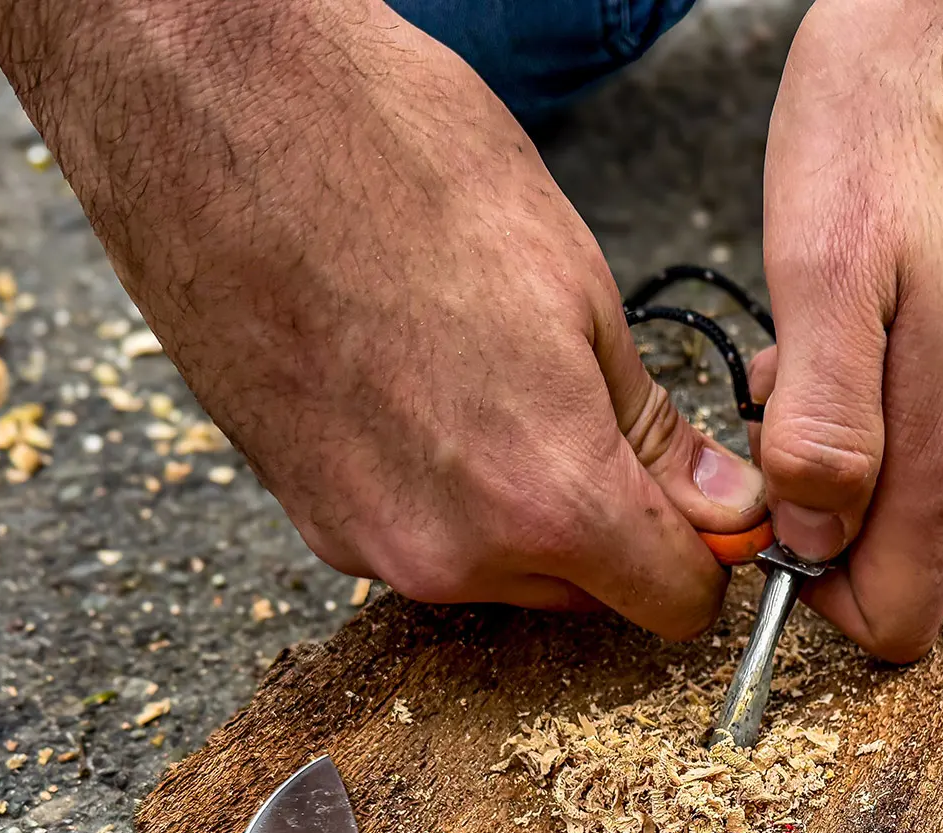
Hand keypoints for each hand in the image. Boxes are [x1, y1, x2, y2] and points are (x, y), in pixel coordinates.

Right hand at [0, 0, 766, 635]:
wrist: (218, 121)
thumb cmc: (402, 171)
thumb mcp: (577, 291)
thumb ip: (651, 429)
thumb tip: (724, 502)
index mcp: (545, 498)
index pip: (673, 600)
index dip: (704, 549)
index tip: (702, 498)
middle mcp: (453, 554)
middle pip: (588, 592)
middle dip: (613, 524)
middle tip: (594, 411)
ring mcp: (368, 544)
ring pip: (501, 570)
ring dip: (523, 509)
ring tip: (492, 383)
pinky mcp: (309, 519)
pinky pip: (422, 538)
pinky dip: (446, 494)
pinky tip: (423, 393)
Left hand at [752, 0, 942, 659]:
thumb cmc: (905, 114)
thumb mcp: (826, 268)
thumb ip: (823, 425)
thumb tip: (810, 539)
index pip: (896, 616)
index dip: (813, 599)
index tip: (758, 526)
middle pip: (897, 545)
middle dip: (816, 495)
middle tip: (770, 381)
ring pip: (914, 469)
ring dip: (845, 430)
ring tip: (813, 322)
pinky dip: (885, 380)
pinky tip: (862, 296)